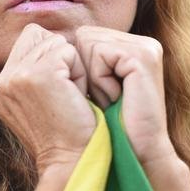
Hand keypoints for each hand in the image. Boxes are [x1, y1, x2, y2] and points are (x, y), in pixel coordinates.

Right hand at [0, 24, 95, 175]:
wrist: (71, 164)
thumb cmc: (68, 138)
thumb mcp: (40, 105)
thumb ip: (37, 75)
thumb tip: (55, 43)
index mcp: (0, 88)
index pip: (28, 41)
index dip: (52, 58)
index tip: (58, 94)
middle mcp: (2, 81)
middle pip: (39, 35)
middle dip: (60, 58)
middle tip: (65, 95)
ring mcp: (17, 77)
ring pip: (55, 43)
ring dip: (71, 66)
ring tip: (70, 98)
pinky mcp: (38, 75)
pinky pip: (68, 51)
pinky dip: (79, 72)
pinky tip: (75, 97)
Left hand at [75, 26, 176, 166]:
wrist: (136, 154)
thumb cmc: (108, 127)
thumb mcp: (92, 88)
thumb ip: (81, 62)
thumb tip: (44, 42)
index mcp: (131, 47)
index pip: (85, 37)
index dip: (79, 68)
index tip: (97, 96)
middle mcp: (141, 42)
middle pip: (84, 36)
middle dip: (85, 71)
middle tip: (105, 99)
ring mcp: (145, 47)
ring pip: (88, 41)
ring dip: (91, 76)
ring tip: (111, 99)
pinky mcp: (143, 56)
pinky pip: (99, 53)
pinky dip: (100, 79)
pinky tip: (117, 97)